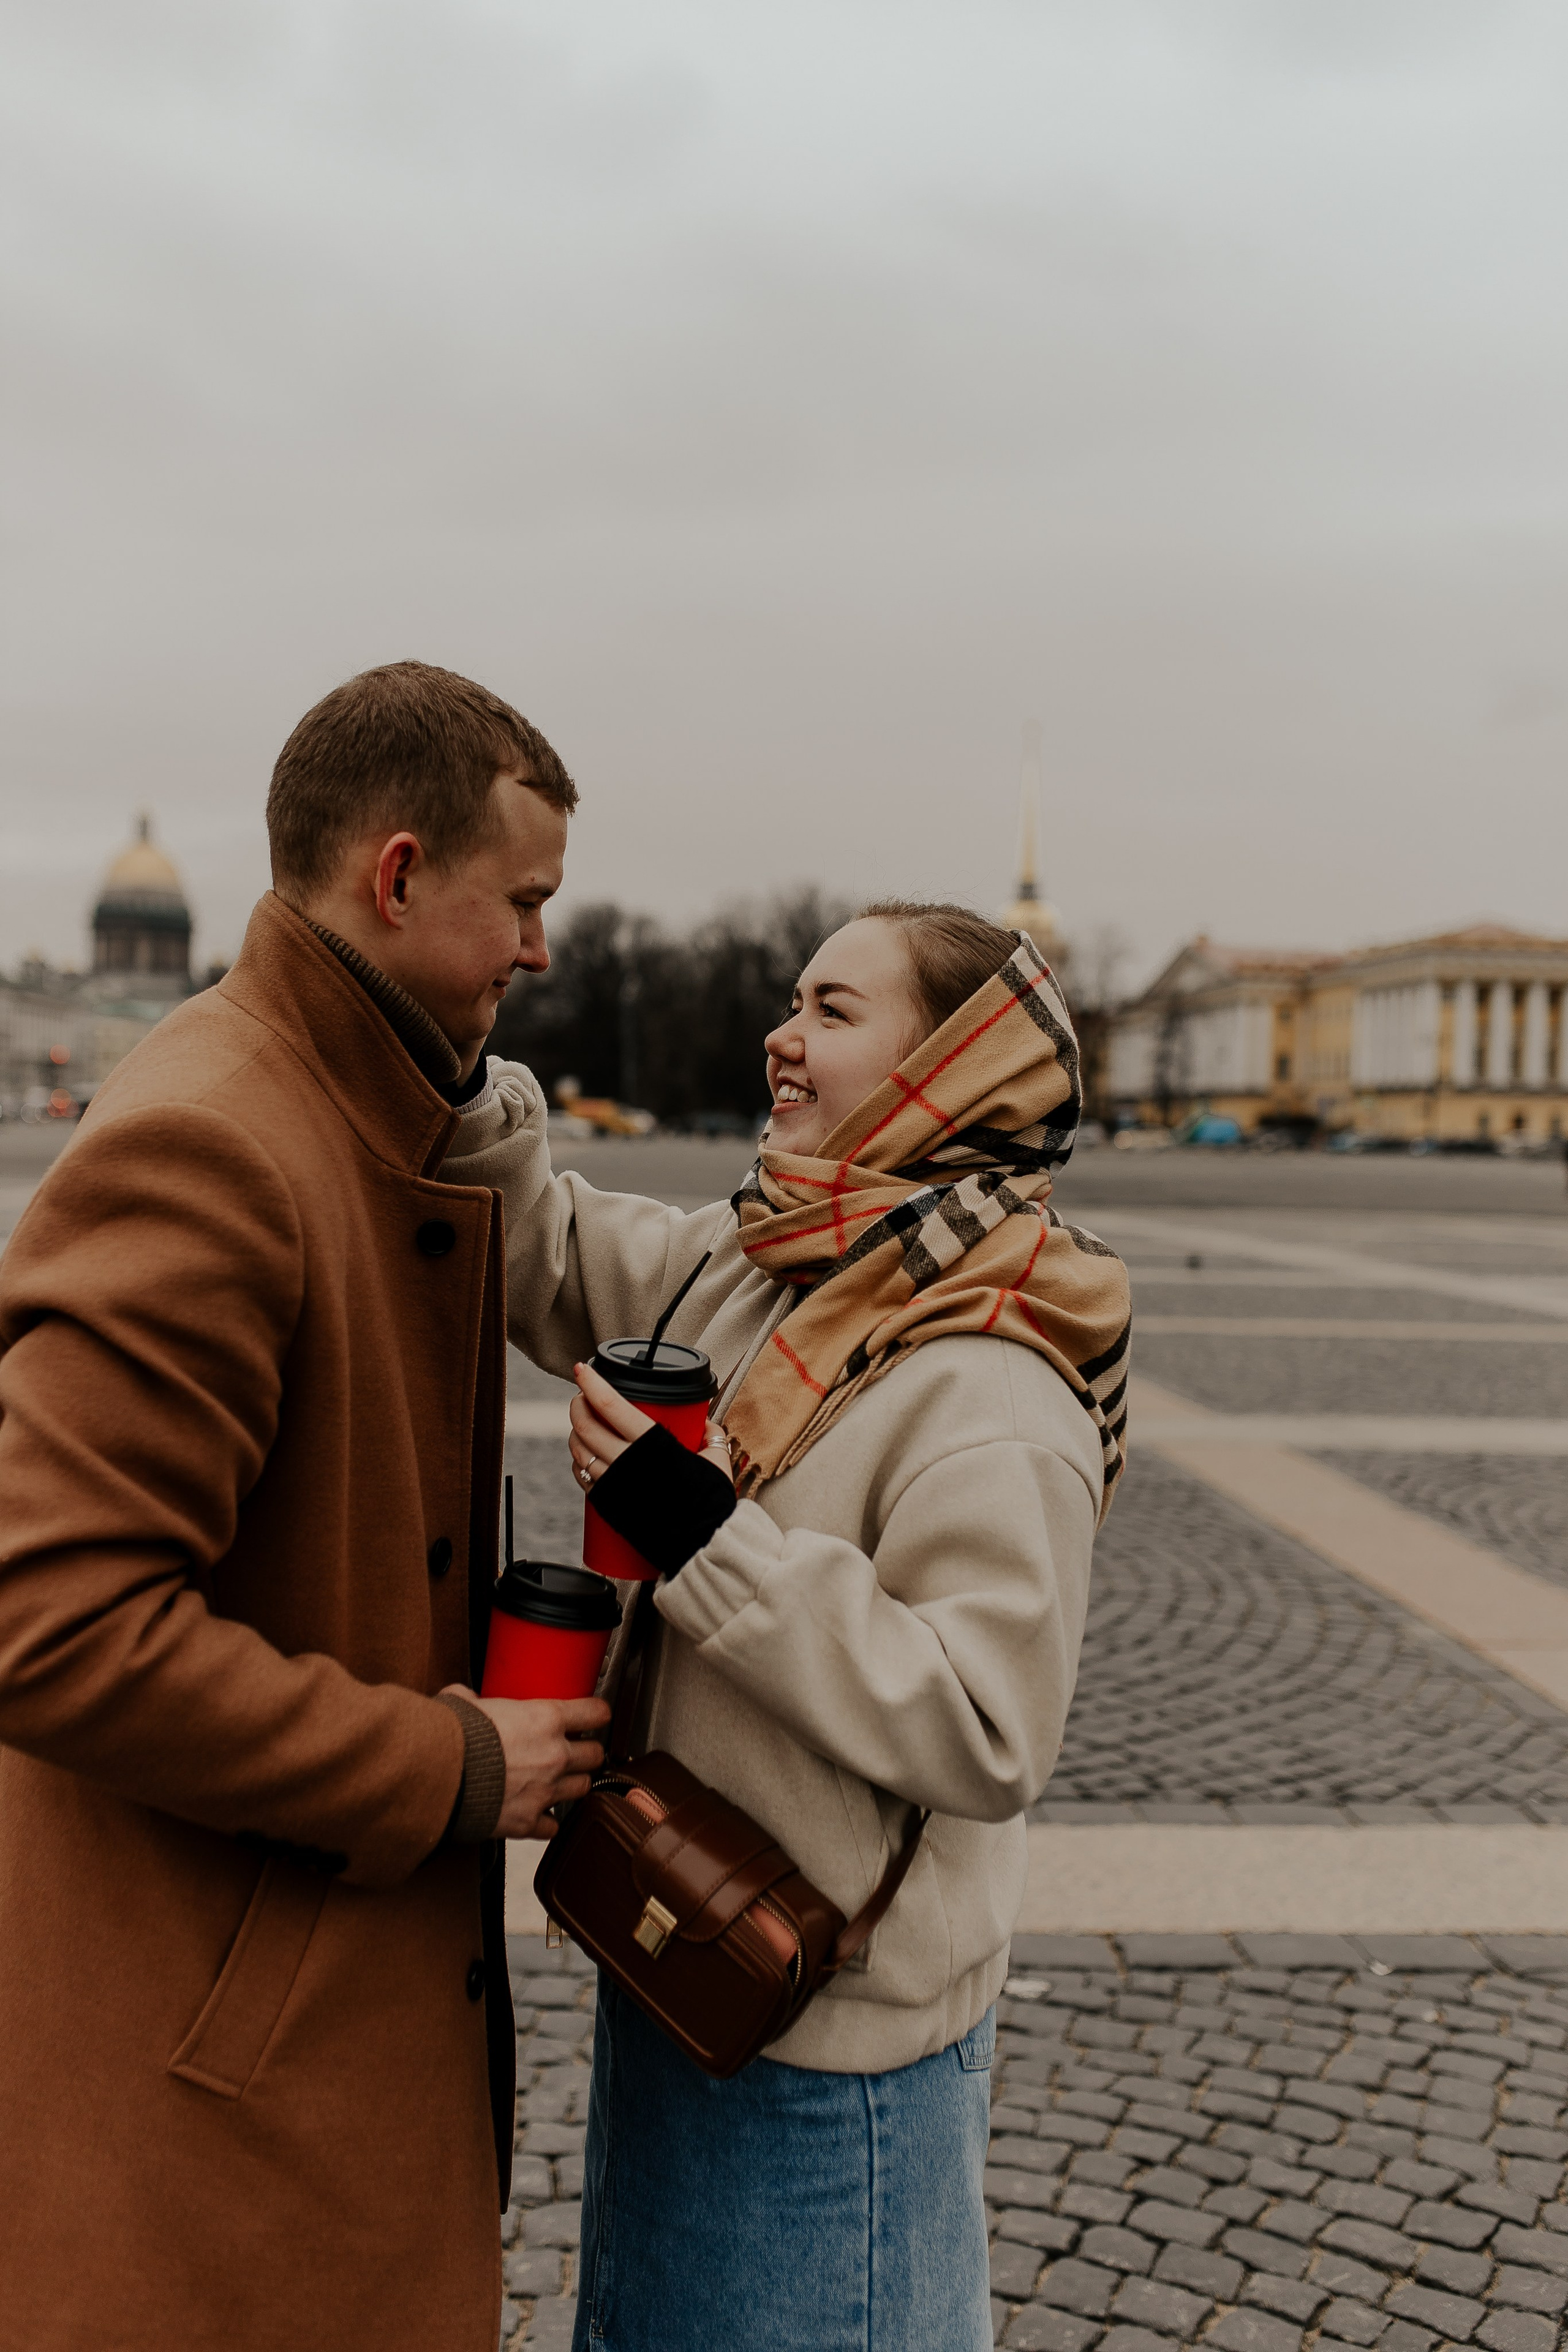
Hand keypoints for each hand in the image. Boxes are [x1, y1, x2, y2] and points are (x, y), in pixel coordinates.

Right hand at [442, 1686, 610, 1838]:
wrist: (438, 1778)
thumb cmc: (453, 1737)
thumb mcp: (464, 1702)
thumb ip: (473, 1699)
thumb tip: (463, 1697)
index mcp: (546, 1719)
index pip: (595, 1713)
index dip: (598, 1714)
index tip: (597, 1716)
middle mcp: (555, 1756)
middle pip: (595, 1755)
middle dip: (587, 1752)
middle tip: (575, 1751)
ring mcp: (546, 1791)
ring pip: (582, 1788)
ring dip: (572, 1784)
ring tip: (556, 1781)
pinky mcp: (529, 1821)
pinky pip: (553, 1825)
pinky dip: (547, 1820)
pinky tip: (537, 1813)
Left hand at [569, 1360, 731, 1492]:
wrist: (703, 1545)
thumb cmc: (712, 1503)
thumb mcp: (717, 1460)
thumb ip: (711, 1437)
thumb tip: (706, 1427)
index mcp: (652, 1443)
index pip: (610, 1405)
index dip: (591, 1383)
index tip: (581, 1369)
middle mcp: (627, 1462)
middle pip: (586, 1425)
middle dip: (578, 1405)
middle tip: (582, 1397)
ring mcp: (615, 1484)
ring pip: (579, 1451)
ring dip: (575, 1433)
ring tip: (582, 1426)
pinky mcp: (608, 1505)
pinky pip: (583, 1478)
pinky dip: (579, 1462)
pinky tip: (584, 1457)